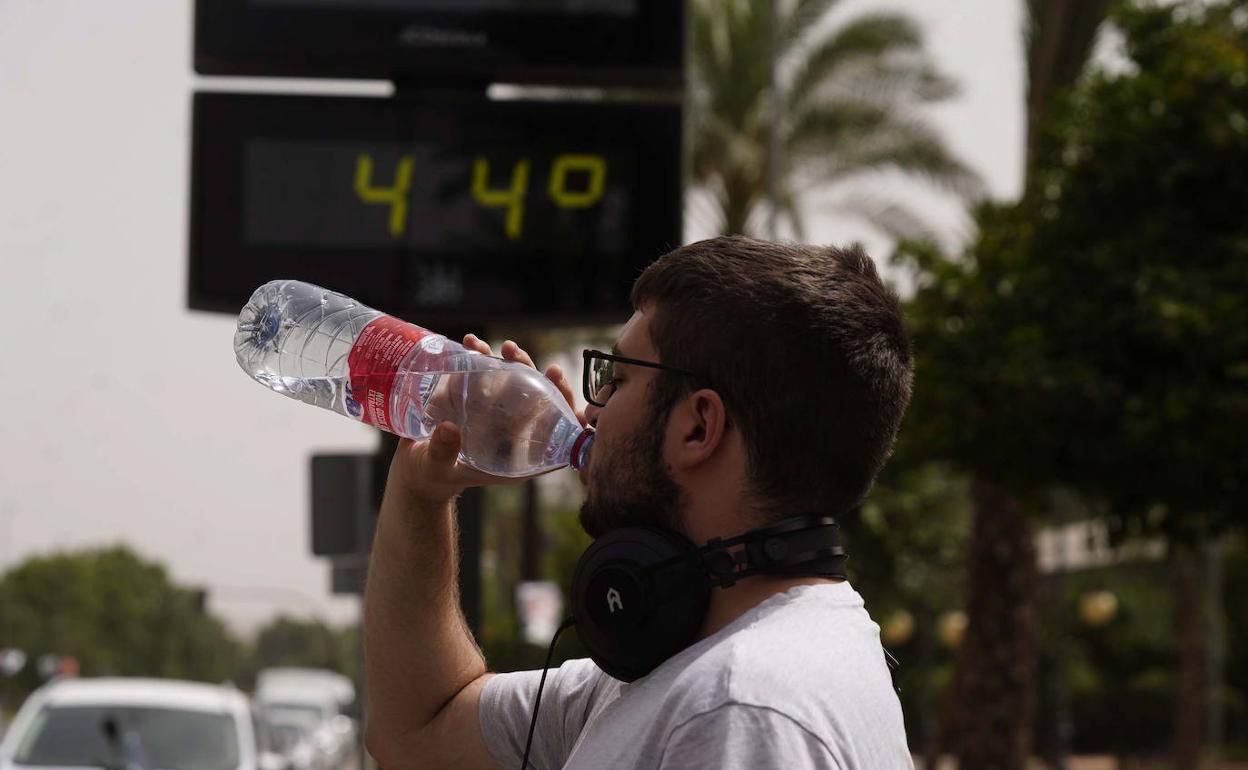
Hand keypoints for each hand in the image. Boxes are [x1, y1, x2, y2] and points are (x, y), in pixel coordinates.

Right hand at [387, 334, 584, 506]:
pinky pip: (489, 376)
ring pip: (520, 386)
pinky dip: (483, 357)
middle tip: (521, 358)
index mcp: (515, 459)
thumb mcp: (436, 468)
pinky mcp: (478, 401)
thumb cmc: (430, 477)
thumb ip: (443, 453)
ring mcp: (497, 417)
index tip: (558, 385)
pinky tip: (471, 343)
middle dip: (539, 377)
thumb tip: (449, 429)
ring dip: (516, 362)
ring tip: (504, 347)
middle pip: (541, 404)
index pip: (554, 437)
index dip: (565, 412)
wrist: (413, 469)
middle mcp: (513, 435)